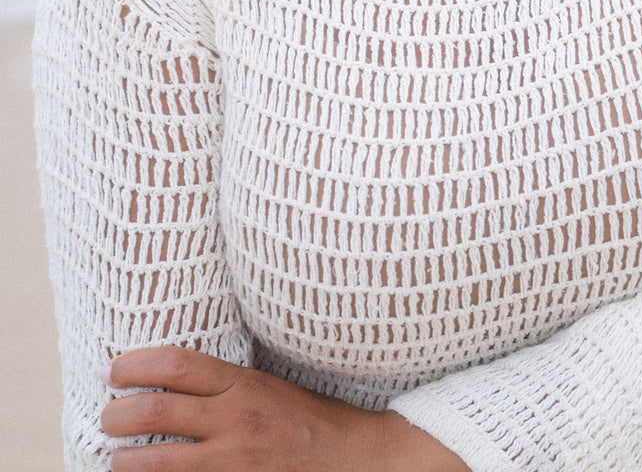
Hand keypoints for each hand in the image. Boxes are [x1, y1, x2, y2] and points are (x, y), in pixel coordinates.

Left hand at [101, 346, 470, 471]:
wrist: (349, 458)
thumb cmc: (304, 419)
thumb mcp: (264, 385)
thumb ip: (221, 382)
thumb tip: (167, 376)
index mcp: (242, 384)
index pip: (176, 364)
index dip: (134, 363)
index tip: (113, 368)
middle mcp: (233, 421)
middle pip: (154, 411)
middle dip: (116, 414)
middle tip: (109, 415)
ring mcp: (230, 463)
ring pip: (153, 463)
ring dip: (122, 460)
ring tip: (117, 456)